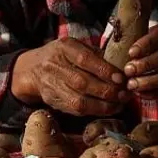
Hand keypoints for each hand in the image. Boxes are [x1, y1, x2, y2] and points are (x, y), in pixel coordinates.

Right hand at [12, 40, 128, 116]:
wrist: (32, 69)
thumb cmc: (62, 55)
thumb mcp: (76, 46)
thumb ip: (96, 54)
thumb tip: (121, 67)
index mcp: (63, 48)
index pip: (84, 60)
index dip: (104, 70)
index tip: (121, 78)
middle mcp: (55, 67)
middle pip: (82, 83)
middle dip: (107, 91)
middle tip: (125, 94)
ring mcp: (52, 86)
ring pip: (79, 101)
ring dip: (103, 105)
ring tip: (120, 104)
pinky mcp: (53, 101)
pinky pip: (75, 110)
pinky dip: (95, 111)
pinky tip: (109, 109)